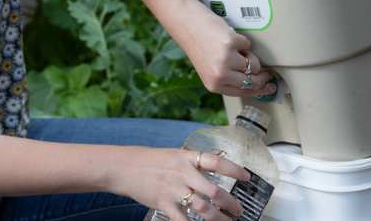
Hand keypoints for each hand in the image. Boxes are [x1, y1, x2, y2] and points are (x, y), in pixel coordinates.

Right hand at [113, 148, 248, 220]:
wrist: (124, 167)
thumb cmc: (148, 160)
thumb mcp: (173, 155)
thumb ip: (190, 164)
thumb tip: (208, 174)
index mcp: (187, 158)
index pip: (217, 162)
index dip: (234, 170)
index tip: (247, 177)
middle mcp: (183, 173)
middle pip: (214, 191)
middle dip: (231, 203)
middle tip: (239, 210)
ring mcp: (173, 189)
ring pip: (204, 208)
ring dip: (219, 218)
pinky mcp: (164, 203)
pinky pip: (183, 220)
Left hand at [174, 1, 275, 96]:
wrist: (188, 24)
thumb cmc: (198, 44)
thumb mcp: (209, 69)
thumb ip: (227, 78)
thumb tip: (251, 80)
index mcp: (214, 84)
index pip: (243, 92)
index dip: (260, 90)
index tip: (269, 87)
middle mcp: (219, 75)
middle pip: (253, 81)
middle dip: (263, 77)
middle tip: (267, 72)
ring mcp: (225, 60)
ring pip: (253, 64)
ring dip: (249, 56)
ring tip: (234, 49)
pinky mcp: (230, 44)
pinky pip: (248, 46)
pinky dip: (241, 41)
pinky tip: (228, 38)